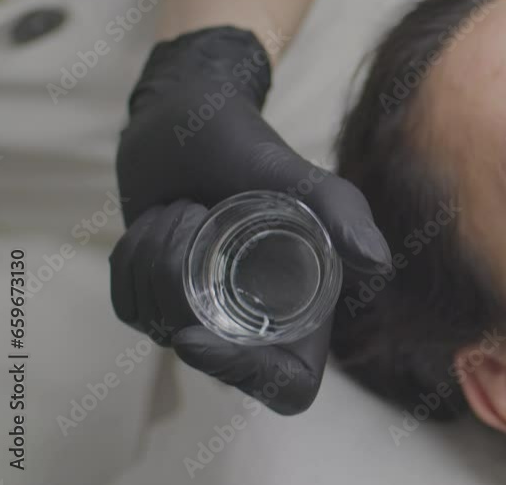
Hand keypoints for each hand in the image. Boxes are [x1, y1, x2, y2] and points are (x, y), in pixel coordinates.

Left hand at [110, 26, 390, 413]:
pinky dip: (130, 258)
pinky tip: (159, 221)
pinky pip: (128, 306)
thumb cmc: (246, 146)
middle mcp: (256, 320)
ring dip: (154, 255)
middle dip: (179, 283)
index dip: (244, 378)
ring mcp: (204, 313)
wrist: (186, 118)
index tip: (194, 337)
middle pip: (206, 353)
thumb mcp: (295, 175)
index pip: (286, 388)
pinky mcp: (157, 298)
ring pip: (158, 326)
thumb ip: (341, 213)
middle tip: (187, 215)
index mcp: (303, 307)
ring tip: (183, 207)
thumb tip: (376, 265)